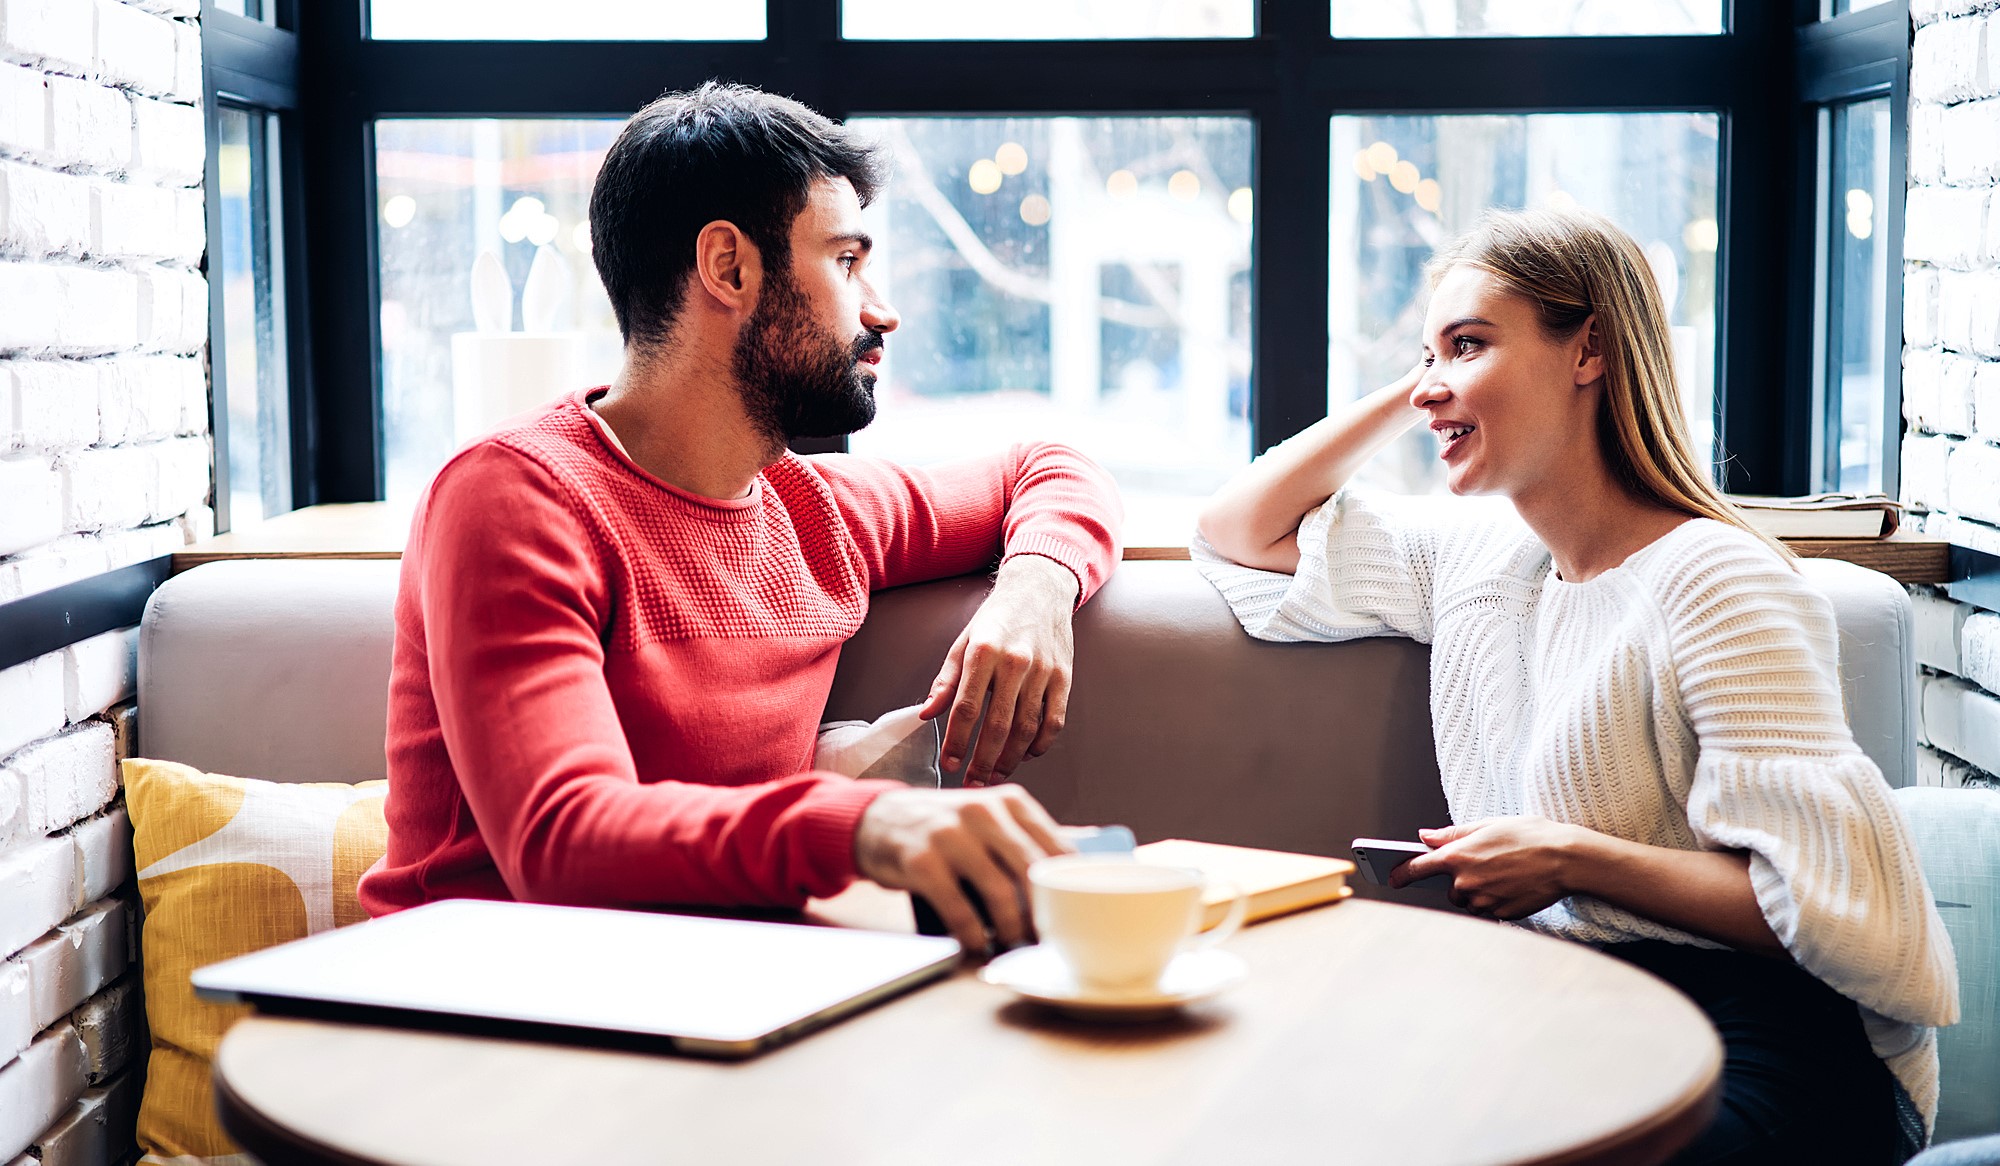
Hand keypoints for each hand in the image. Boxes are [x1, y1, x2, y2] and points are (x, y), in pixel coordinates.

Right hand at [853, 785, 1070, 951]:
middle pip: (1033, 871)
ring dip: (1012, 928)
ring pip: (1000, 892)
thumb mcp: (990, 818)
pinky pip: (959, 908)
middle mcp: (983, 812)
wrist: (877, 820)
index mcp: (1010, 802)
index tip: (1077, 916)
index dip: (1071, 888)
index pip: (1058, 847)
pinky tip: (979, 945)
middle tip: (1050, 939)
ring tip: (1016, 945)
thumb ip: (1032, 834)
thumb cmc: (944, 826)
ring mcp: (951, 835)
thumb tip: (1090, 848)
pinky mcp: (922, 861)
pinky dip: (973, 934)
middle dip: (1046, 913)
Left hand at [920, 555, 1079, 785]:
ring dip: (1010, 758)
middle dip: (983, 761)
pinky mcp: (1064, 677)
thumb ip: (946, 680)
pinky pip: (1054, 721)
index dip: (957, 743)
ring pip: (1027, 729)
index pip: (967, 709)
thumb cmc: (996, 619)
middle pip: (999, 726)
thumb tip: (927, 714)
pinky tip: (1026, 755)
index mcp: (983, 652)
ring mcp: (1043, 671)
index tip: (950, 765)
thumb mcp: (963, 641)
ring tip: (995, 774)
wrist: (1040, 590)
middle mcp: (1015, 662)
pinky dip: (1040, 744)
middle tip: (972, 782)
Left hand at [1394, 817, 1590, 920]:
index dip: (1401, 873)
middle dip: (1461, 880)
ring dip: (1478, 892)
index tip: (1392, 877)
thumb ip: (1452, 833)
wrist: (1565, 859)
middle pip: (1449, 889)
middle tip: (1487, 865)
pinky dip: (1495, 902)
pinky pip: (1488, 911)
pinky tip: (1513, 886)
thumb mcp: (1487, 825)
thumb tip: (1425, 836)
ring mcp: (1482, 901)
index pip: (1416, 868)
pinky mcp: (1500, 914)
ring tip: (1505, 874)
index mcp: (1457, 856)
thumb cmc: (1529, 836)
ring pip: (1469, 902)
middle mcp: (1465, 882)